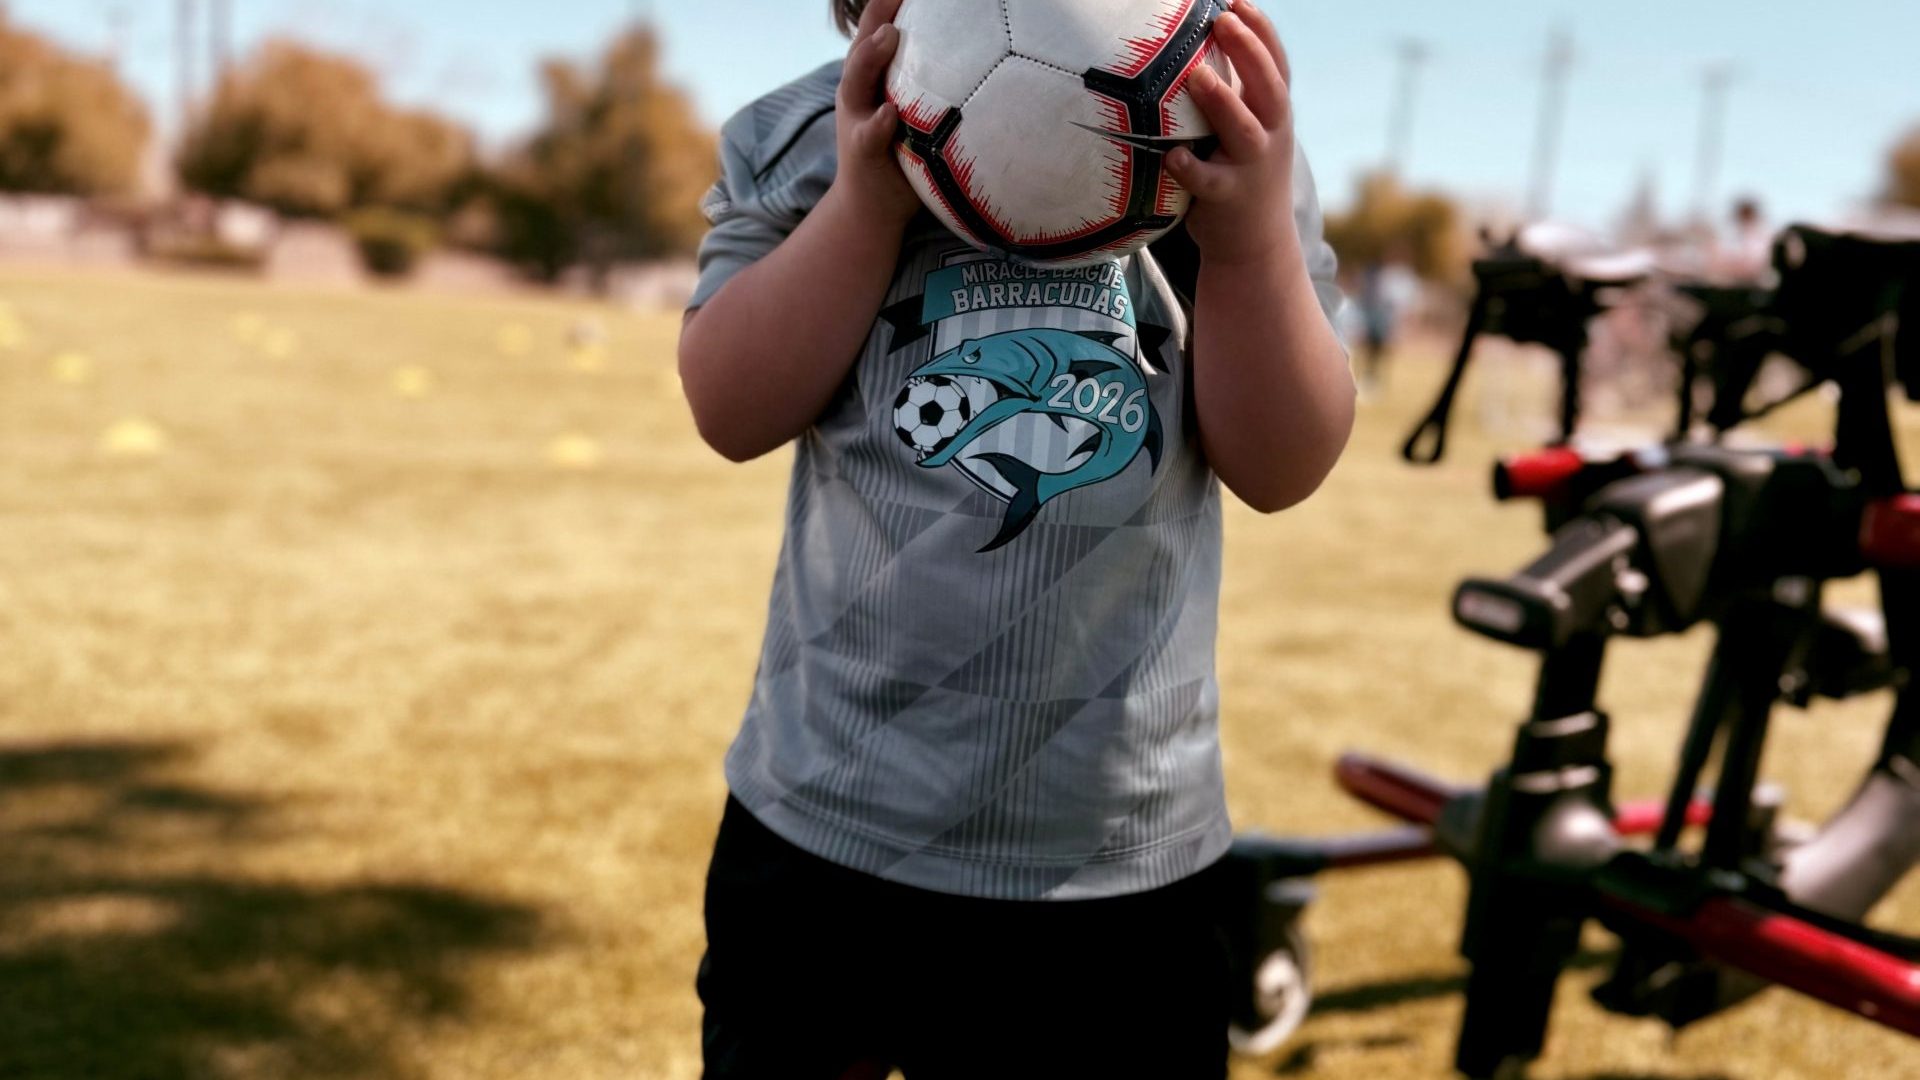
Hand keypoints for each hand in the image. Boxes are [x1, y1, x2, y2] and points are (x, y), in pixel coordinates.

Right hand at [829, 0, 919, 226]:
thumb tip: (983, 60)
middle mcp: (858, 94)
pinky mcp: (860, 152)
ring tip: (889, 36)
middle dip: (878, 16)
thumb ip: (934, 88)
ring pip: (856, 82)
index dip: (890, 6)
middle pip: (862, 46)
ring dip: (870, 58)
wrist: (872, 210)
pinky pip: (868, 135)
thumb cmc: (903, 158)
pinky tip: (888, 113)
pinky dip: (876, 124)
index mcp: (874, 80)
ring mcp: (855, 121)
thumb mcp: (918, 115)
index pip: (879, 33)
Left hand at [1165, 1, 1297, 266]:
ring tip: (1197, 77)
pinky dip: (1191, 168)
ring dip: (1223, 102)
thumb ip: (1236, 95)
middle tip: (1223, 20)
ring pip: (1243, 131)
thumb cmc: (1241, 175)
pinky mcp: (1227, 200)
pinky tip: (1171, 155)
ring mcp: (1251, 169)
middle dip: (1250, 52)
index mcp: (1274, 116)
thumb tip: (1201, 48)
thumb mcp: (1251, 131)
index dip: (1263, 33)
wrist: (1256, 246)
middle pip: (1269, 89)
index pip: (1277, 66)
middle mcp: (1270, 137)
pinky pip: (1209, 182)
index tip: (1240, 2)